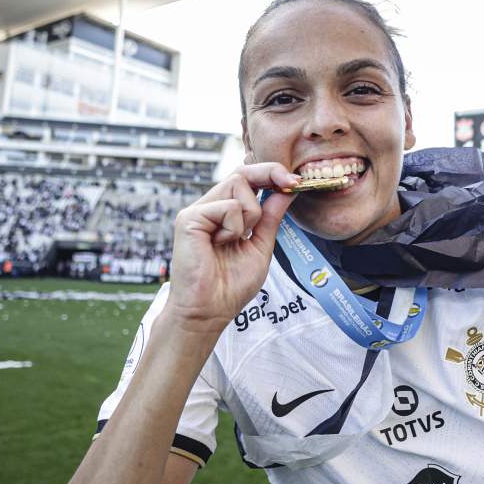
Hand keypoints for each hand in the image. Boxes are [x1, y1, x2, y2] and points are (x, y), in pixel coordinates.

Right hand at [164, 163, 298, 336]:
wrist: (209, 312)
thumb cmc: (229, 287)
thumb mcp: (260, 247)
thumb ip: (271, 218)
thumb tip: (286, 191)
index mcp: (224, 214)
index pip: (246, 179)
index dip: (270, 174)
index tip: (294, 181)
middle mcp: (209, 207)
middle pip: (242, 172)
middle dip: (270, 172)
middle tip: (291, 183)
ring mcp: (197, 211)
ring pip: (238, 184)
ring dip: (251, 213)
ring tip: (237, 239)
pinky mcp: (188, 218)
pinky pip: (228, 207)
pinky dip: (234, 227)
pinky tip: (220, 244)